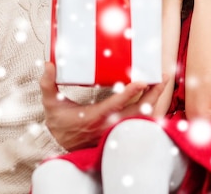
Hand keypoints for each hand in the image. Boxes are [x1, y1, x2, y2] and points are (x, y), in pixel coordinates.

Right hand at [40, 62, 165, 150]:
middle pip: (137, 111)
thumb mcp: (50, 104)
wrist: (63, 144)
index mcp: (94, 117)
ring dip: (154, 100)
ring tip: (161, 82)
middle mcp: (109, 124)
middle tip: (162, 77)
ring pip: (142, 117)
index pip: (116, 104)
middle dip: (152, 94)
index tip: (142, 81)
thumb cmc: (60, 123)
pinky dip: (150, 108)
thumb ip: (48, 84)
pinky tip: (154, 95)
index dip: (130, 92)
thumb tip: (49, 65)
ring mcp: (117, 129)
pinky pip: (140, 121)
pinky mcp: (120, 130)